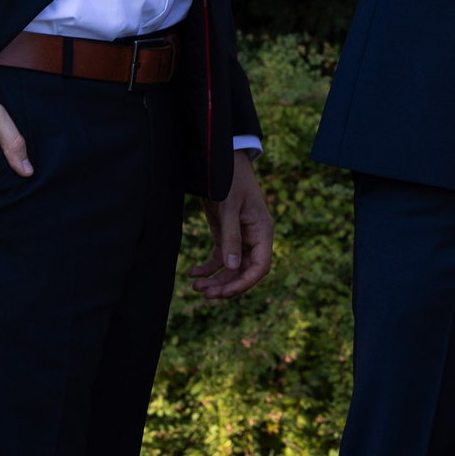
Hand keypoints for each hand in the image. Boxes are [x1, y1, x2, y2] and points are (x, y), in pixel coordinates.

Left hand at [191, 153, 273, 301]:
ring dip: (216, 279)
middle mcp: (253, 237)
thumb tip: (232, 267)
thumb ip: (231, 237)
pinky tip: (192, 273)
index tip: (225, 293)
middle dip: (227, 285)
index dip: (245, 282)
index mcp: (262, 231)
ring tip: (196, 287)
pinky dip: (207, 268)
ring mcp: (239, 237)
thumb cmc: (230, 180)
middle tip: (206, 294)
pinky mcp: (225, 234)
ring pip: (231, 267)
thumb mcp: (229, 207)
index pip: (260, 266)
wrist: (220, 161)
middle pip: (244, 271)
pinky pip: (219, 257)